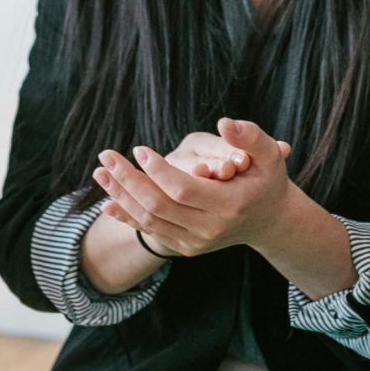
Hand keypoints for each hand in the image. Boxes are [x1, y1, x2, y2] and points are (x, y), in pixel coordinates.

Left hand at [93, 118, 293, 257]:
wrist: (267, 221)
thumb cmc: (266, 180)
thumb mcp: (269, 155)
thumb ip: (249, 137)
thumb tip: (224, 123)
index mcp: (229, 206)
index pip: (183, 190)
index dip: (158, 170)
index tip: (139, 148)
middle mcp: (209, 229)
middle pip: (159, 206)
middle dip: (129, 180)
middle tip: (107, 156)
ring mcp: (195, 242)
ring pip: (149, 221)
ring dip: (121, 196)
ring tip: (100, 172)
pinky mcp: (183, 247)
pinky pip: (149, 232)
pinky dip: (126, 218)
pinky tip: (105, 203)